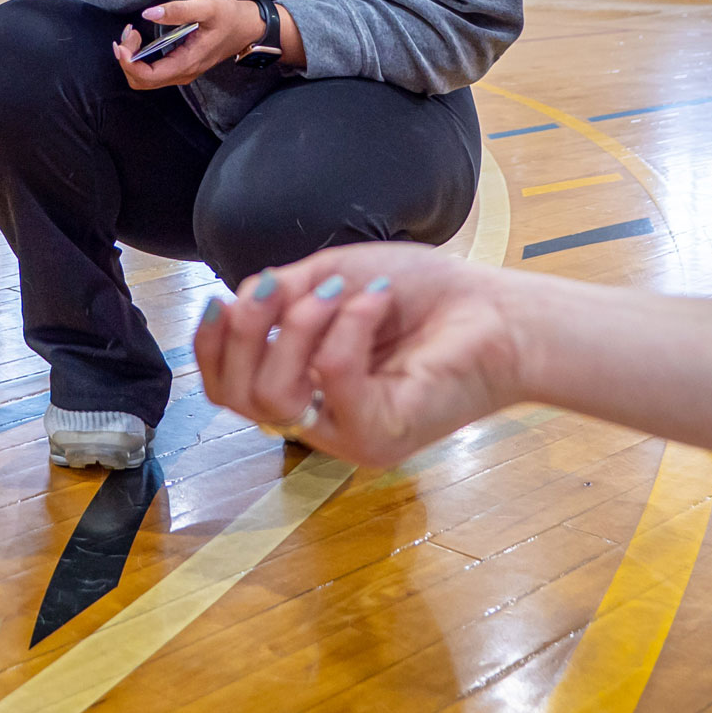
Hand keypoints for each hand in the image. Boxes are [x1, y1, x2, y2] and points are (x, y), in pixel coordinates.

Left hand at [111, 0, 260, 91]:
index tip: (124, 40)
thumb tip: (148, 14)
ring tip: (132, 35)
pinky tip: (140, 40)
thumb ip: (178, 10)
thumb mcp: (207, 7)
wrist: (250, 27)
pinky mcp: (182, 66)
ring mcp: (182, 72)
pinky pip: (153, 72)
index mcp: (188, 62)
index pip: (148, 76)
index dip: (128, 62)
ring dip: (132, 59)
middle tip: (129, 33)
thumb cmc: (231, 17)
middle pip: (142, 81)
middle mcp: (183, 73)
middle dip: (127, 60)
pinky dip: (140, 59)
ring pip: (146, 79)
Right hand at [193, 244, 528, 467]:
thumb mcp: (335, 277)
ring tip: (339, 291)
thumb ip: (283, 295)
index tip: (220, 300)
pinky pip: (333, 380)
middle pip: (239, 398)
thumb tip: (233, 304)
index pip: (228, 390)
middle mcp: (322, 420)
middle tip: (281, 286)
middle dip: (246, 333)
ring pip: (275, 398)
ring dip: (296, 328)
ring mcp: (349, 435)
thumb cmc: (426, 294)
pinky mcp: (381, 435)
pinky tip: (375, 300)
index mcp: (306, 386)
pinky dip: (347, 328)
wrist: (501, 313)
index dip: (210, 348)